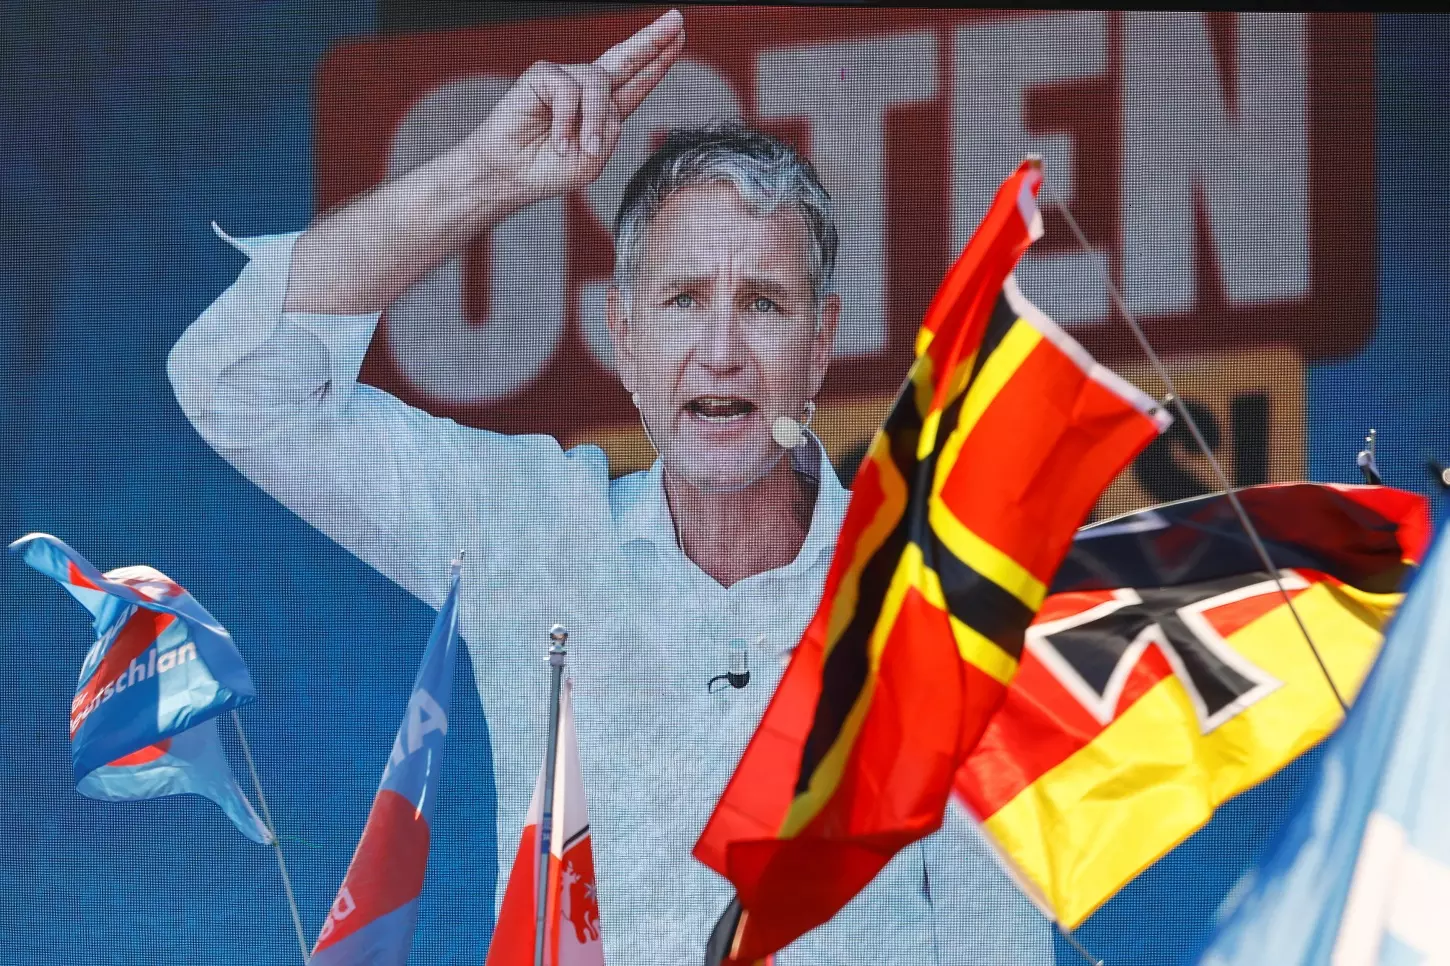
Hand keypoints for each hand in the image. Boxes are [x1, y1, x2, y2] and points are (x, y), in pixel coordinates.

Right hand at [461, 9, 685, 205]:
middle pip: (627, 59)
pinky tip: (559, 144)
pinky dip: (568, 122)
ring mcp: (566, 80)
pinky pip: (569, 92)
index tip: (677, 37)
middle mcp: (587, 90)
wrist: (510, 176)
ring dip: (595, 122)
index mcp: (604, 110)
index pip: (637, 81)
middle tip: (676, 20)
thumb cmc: (548, 170)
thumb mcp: (594, 158)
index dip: (658, 61)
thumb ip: (610, 128)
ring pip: (600, 85)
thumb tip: (605, 97)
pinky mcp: (543, 76)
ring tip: (586, 151)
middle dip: (653, 40)